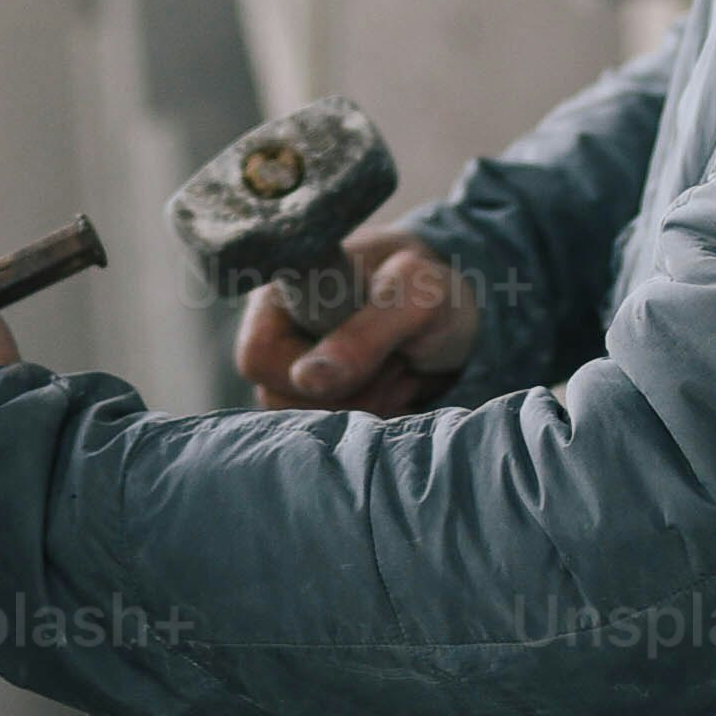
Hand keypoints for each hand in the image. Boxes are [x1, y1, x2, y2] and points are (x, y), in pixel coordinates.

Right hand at [234, 232, 477, 416]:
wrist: (457, 306)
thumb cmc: (432, 286)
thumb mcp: (417, 298)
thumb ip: (365, 334)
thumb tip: (306, 379)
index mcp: (284, 290)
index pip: (258, 356)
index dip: (308, 371)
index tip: (371, 355)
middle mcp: (278, 329)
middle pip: (280, 397)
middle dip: (351, 390)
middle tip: (396, 357)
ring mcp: (297, 366)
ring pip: (309, 418)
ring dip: (366, 404)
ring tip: (398, 364)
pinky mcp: (321, 394)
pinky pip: (332, 429)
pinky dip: (372, 415)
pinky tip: (395, 383)